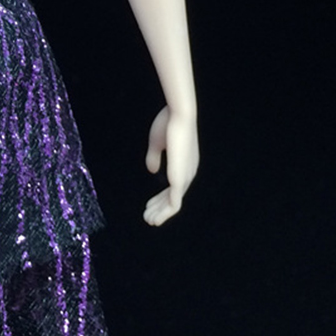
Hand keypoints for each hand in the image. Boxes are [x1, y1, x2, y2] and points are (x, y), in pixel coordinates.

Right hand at [143, 105, 198, 225]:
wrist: (178, 116)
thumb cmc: (168, 124)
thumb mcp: (157, 143)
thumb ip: (154, 158)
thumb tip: (152, 170)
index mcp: (185, 165)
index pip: (173, 188)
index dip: (160, 198)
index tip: (147, 204)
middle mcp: (188, 174)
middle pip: (174, 198)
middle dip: (159, 208)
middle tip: (147, 217)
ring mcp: (185, 177)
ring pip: (174, 203)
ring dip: (161, 213)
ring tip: (148, 220)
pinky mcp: (180, 179)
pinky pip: (174, 203)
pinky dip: (165, 212)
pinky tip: (155, 217)